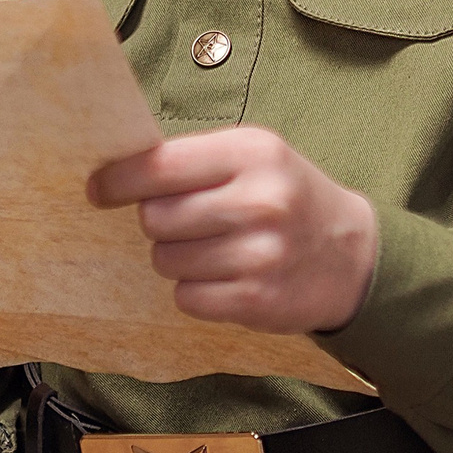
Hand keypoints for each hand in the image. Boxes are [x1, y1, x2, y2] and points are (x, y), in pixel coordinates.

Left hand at [90, 128, 377, 335]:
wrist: (353, 256)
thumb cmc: (290, 198)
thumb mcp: (256, 158)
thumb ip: (194, 160)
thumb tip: (115, 173)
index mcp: (254, 153)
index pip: (161, 166)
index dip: (120, 180)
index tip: (99, 189)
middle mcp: (260, 201)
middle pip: (156, 217)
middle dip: (158, 222)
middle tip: (185, 222)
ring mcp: (261, 254)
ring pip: (166, 260)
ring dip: (175, 257)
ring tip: (212, 249)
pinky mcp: (257, 300)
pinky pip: (187, 297)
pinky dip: (195, 290)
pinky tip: (224, 277)